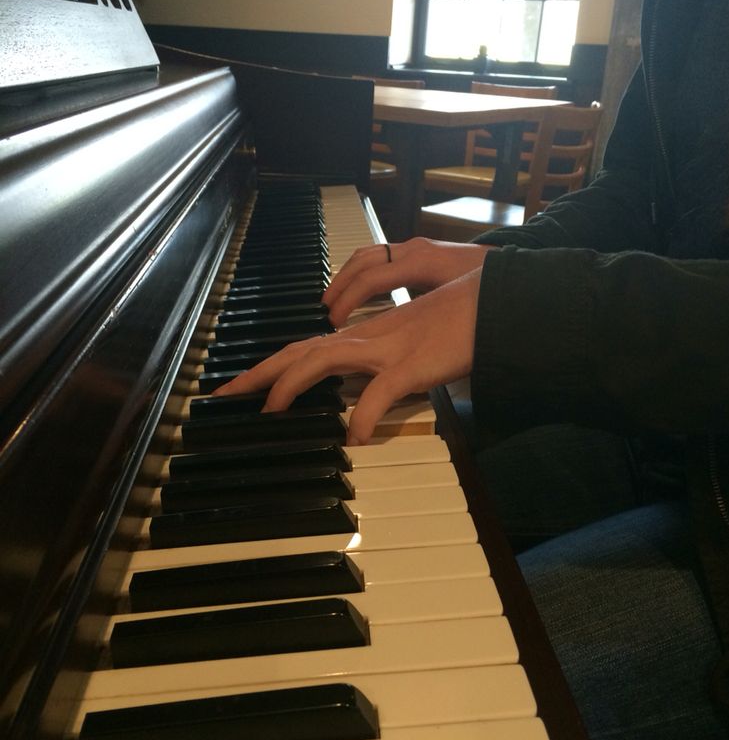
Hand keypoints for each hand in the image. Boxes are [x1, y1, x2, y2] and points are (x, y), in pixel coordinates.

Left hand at [216, 266, 482, 444]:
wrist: (492, 302)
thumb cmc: (455, 325)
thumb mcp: (409, 350)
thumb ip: (381, 371)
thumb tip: (360, 403)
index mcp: (365, 336)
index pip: (305, 349)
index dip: (269, 366)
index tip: (239, 386)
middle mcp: (367, 339)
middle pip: (300, 351)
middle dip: (260, 373)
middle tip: (225, 396)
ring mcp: (388, 349)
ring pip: (326, 359)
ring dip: (293, 384)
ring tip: (271, 409)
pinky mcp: (414, 365)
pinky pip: (381, 393)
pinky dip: (364, 414)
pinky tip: (354, 437)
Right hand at [323, 236, 492, 326]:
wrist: (508, 266)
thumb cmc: (489, 291)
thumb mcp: (459, 308)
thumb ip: (433, 323)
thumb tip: (405, 349)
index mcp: (421, 264)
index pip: (372, 277)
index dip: (348, 299)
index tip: (333, 321)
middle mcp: (412, 251)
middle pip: (362, 261)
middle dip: (338, 286)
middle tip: (322, 312)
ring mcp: (413, 249)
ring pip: (367, 255)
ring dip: (345, 277)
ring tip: (330, 302)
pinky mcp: (417, 253)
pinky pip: (378, 258)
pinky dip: (360, 274)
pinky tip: (355, 292)